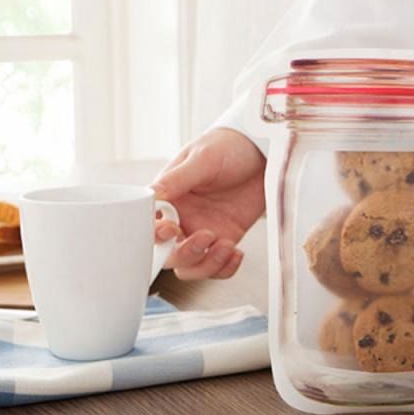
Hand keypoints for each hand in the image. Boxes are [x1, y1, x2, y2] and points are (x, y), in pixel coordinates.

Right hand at [151, 128, 265, 279]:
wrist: (263, 151)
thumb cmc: (228, 146)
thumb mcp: (203, 158)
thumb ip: (177, 179)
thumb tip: (152, 195)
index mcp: (169, 198)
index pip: (150, 226)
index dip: (156, 236)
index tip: (172, 229)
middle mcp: (182, 218)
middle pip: (169, 255)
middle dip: (186, 254)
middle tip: (206, 236)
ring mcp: (203, 231)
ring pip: (192, 266)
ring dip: (208, 264)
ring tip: (227, 246)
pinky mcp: (225, 238)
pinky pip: (217, 266)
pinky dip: (225, 268)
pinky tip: (236, 252)